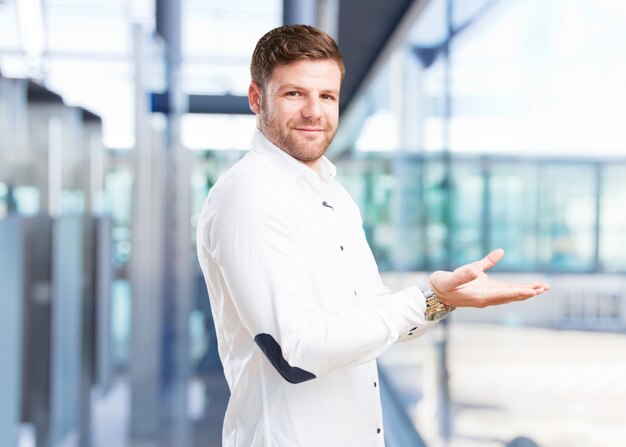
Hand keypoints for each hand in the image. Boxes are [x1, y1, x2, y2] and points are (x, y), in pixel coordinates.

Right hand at [428, 248, 549, 307]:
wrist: (436, 293)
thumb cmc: (442, 285)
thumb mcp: (451, 279)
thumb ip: (464, 274)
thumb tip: (477, 268)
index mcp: (480, 296)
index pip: (503, 294)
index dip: (518, 292)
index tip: (533, 291)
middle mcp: (486, 298)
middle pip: (511, 296)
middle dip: (528, 291)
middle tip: (545, 287)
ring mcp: (487, 295)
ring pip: (511, 294)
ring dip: (526, 291)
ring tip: (542, 287)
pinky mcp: (486, 290)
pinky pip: (505, 289)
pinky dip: (517, 287)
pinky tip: (527, 284)